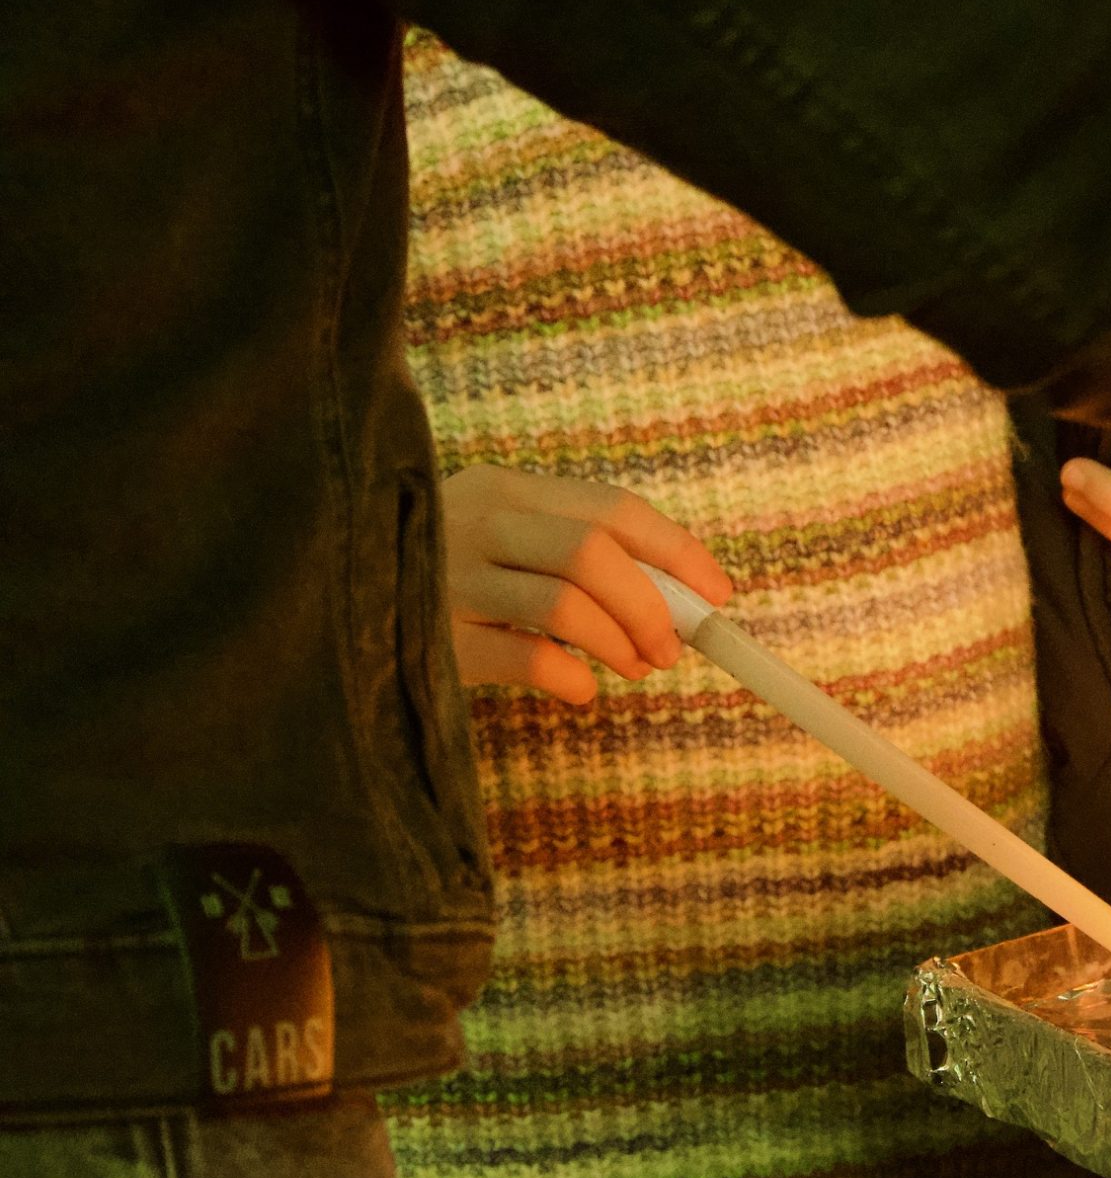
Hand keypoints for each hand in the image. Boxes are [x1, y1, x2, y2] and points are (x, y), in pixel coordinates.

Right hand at [441, 464, 734, 703]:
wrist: (325, 606)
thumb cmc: (440, 578)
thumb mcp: (504, 543)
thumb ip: (576, 555)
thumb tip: (678, 602)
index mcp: (505, 488)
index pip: (613, 508)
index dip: (677, 552)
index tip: (718, 595)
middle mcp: (474, 520)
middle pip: (594, 551)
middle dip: (651, 606)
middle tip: (670, 649)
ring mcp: (444, 577)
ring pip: (564, 602)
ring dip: (619, 643)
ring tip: (633, 669)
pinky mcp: (426, 636)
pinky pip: (523, 657)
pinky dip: (569, 677)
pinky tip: (579, 690)